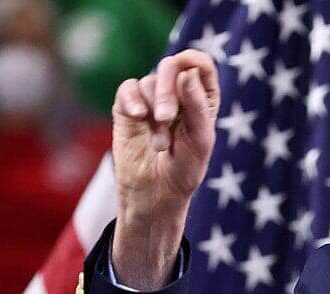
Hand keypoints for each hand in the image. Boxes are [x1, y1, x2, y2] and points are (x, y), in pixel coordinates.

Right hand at [111, 50, 219, 287]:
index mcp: (202, 100)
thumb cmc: (184, 171)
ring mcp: (151, 99)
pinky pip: (128, 88)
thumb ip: (197, 106)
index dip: (195, 62)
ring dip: (153, 112)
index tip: (187, 75)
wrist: (155, 194)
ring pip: (149, 81)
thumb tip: (187, 71)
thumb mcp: (200, 141)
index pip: (202, 65)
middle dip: (167, 90)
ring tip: (160, 144)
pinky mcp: (127, 107)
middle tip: (166, 117)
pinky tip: (137, 117)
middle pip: (172, 66)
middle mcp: (177, 94)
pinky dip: (132, 101)